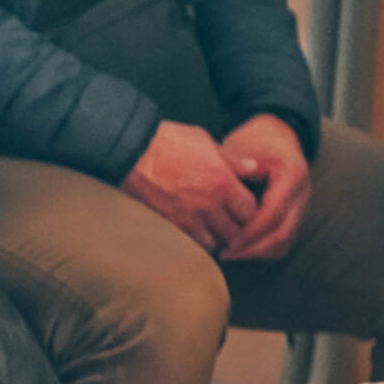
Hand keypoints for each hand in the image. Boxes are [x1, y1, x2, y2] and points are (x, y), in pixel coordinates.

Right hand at [121, 120, 259, 252]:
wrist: (130, 150)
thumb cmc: (166, 140)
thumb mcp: (203, 140)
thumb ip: (231, 158)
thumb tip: (254, 167)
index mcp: (223, 182)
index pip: (251, 210)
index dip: (250, 210)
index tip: (243, 207)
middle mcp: (210, 204)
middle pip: (236, 232)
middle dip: (236, 228)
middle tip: (232, 221)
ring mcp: (189, 217)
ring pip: (214, 242)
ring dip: (215, 237)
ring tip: (212, 229)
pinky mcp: (170, 224)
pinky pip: (190, 243)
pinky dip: (194, 240)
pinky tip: (193, 229)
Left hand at [215, 114, 310, 262]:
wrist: (276, 135)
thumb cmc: (254, 140)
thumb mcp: (240, 147)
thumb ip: (230, 168)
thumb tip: (215, 193)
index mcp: (292, 175)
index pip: (273, 213)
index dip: (251, 231)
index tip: (229, 241)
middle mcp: (302, 194)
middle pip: (283, 234)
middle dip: (254, 248)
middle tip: (227, 254)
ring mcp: (302, 206)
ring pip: (286, 241)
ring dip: (259, 252)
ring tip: (231, 254)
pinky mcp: (295, 214)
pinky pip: (284, 239)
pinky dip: (265, 247)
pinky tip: (242, 248)